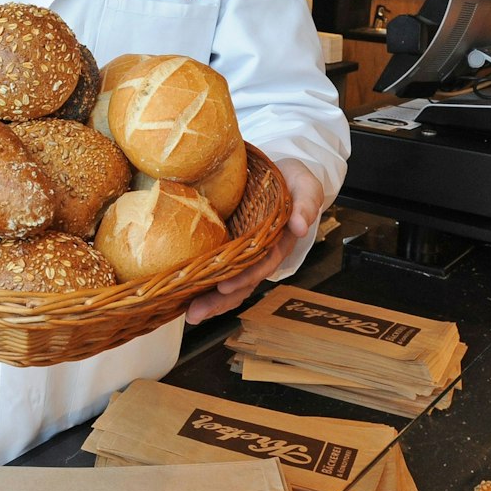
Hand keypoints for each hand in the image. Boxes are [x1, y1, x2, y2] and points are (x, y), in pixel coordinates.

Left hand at [184, 157, 322, 324]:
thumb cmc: (296, 183)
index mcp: (278, 243)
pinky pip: (217, 268)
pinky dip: (202, 284)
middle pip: (241, 283)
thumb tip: (300, 227)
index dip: (244, 278)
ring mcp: (243, 253)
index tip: (225, 287)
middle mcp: (260, 255)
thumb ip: (306, 206)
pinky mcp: (228, 245)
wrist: (282, 174)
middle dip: (219, 301)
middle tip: (196, 314)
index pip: (260, 266)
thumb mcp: (306, 188)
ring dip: (209, 301)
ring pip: (228, 282)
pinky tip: (183, 296)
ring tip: (190, 315)